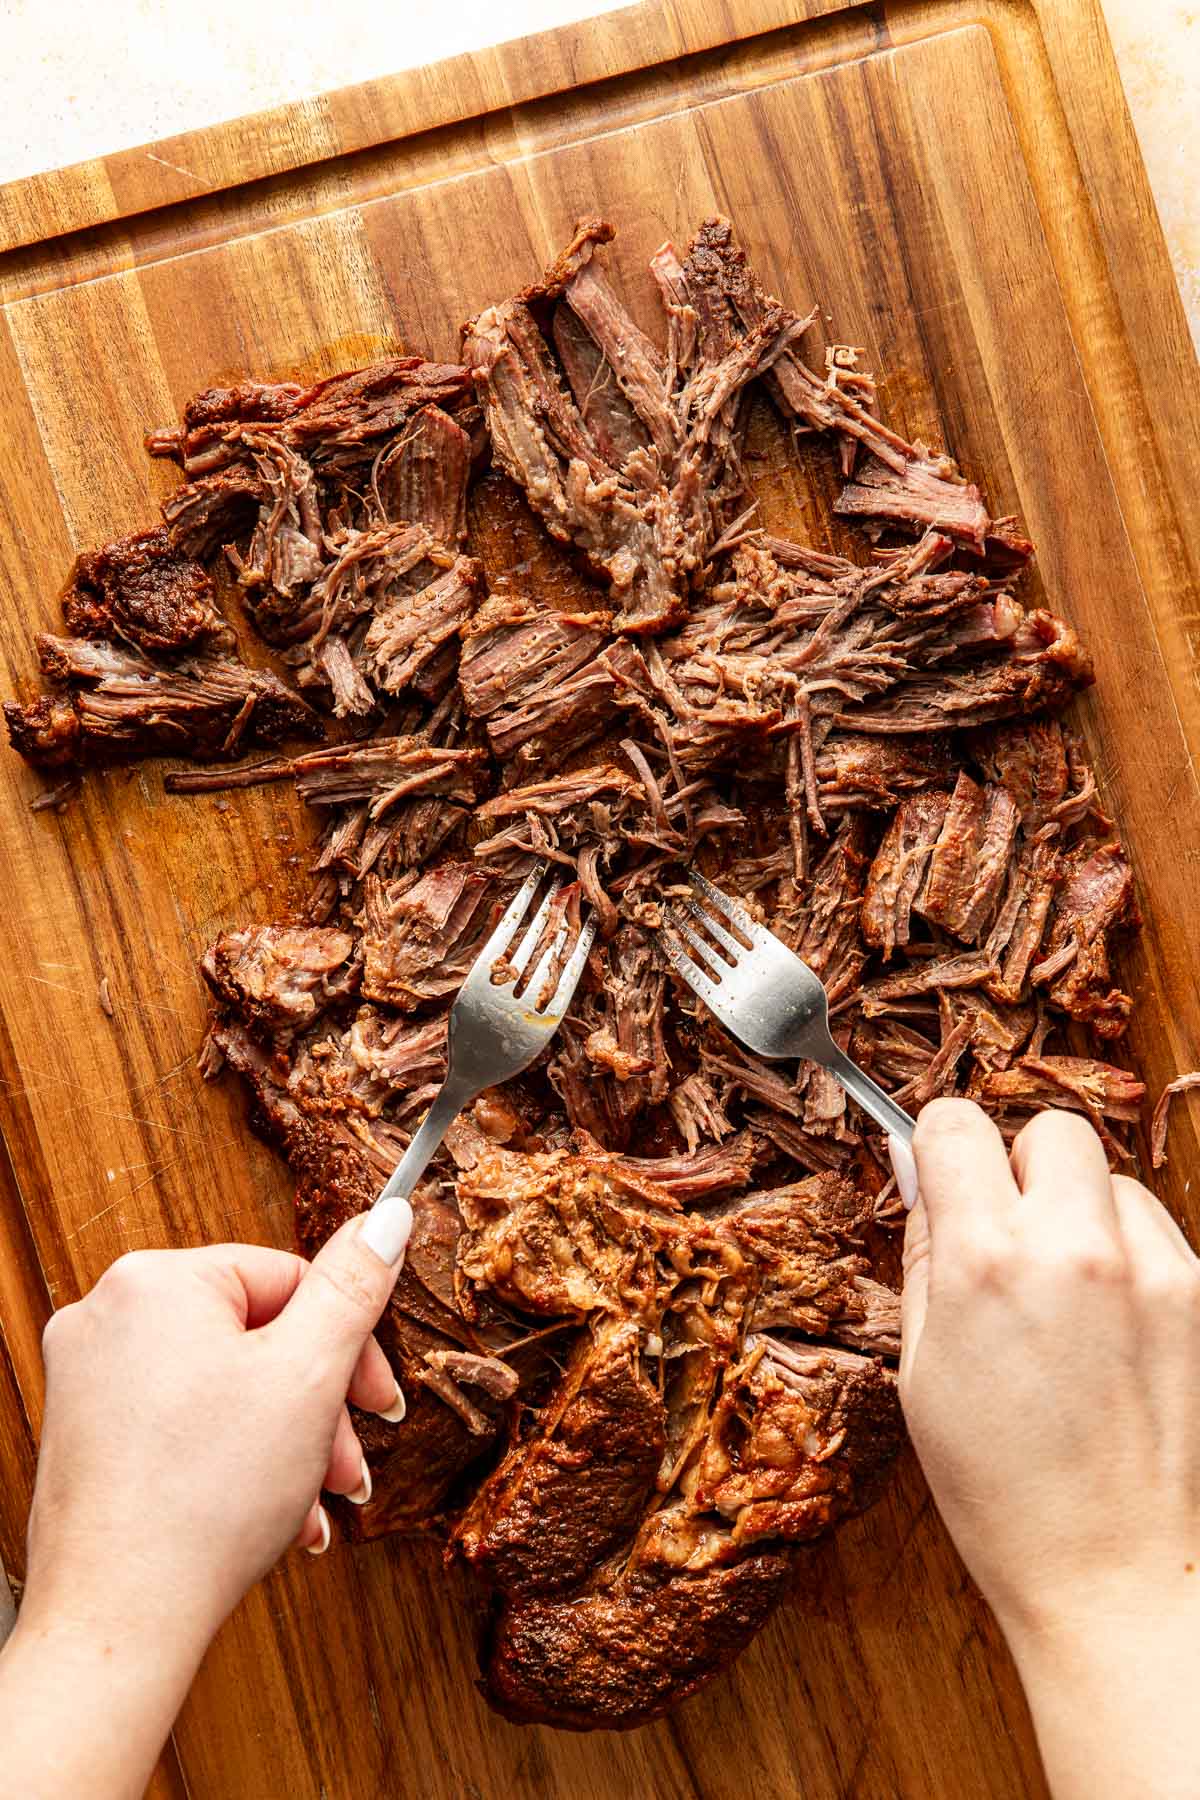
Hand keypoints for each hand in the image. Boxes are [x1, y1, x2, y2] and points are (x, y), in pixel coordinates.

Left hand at [0, 1204, 410, 1799]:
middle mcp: (108, 1315)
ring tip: (313, 1505)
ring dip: (285, 1444)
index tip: (380, 1401)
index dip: (348, 1343)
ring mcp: (88, 1380)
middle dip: (315, 1407)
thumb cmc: (206, 1499)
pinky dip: (233, 1464)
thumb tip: (388, 1217)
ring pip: (224, 1389)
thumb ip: (353, 1287)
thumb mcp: (310, 1374)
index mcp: (156, 1280)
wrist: (118, 1622)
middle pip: (255, 1338)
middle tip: (349, 1465)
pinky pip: (183, 1427)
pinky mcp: (85, 1439)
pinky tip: (270, 1518)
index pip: (287, 1278)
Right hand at [902, 1100, 1199, 1798]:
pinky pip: (1159, 1235)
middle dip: (1021, 1166)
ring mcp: (1154, 1271)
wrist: (1119, 1576)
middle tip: (1008, 1233)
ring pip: (1112, 1180)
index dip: (939, 1146)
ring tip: (1066, 1298)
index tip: (941, 1175)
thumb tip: (923, 1178)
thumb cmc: (1005, 1494)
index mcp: (986, 1263)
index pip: (957, 1125)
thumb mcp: (921, 1373)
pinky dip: (1131, 1260)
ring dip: (1083, 1214)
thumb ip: (926, 1256)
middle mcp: (1076, 1249)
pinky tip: (1112, 1330)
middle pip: (1050, 1130)